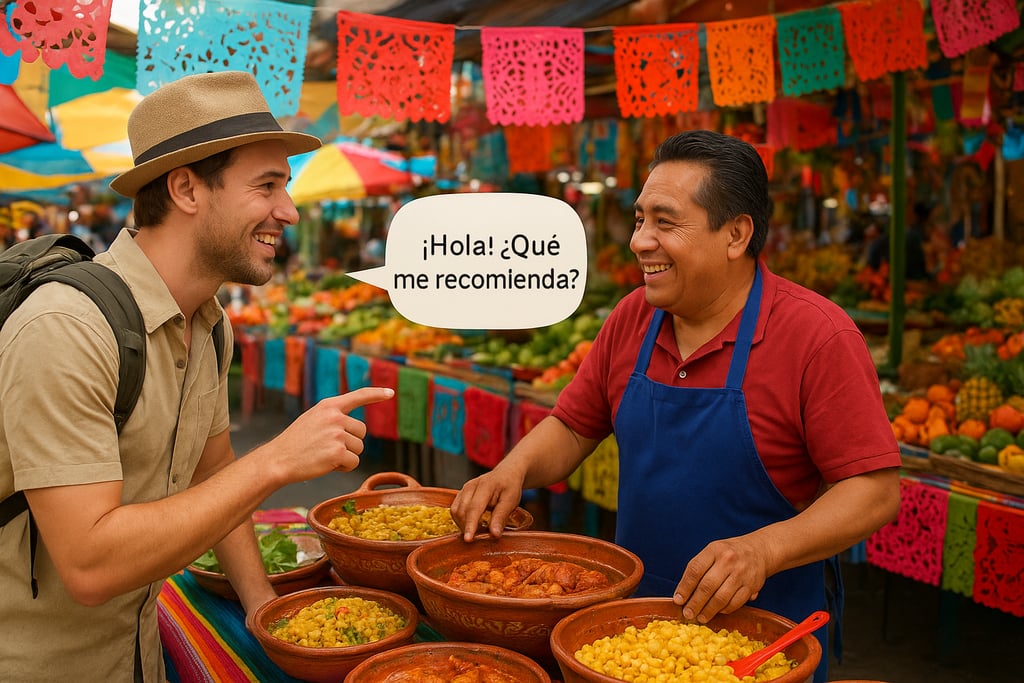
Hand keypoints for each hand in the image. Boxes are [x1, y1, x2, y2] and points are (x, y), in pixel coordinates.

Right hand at [263, 387, 393, 482]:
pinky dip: (344, 468)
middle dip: (350, 443)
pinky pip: (354, 463)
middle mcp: (335, 417)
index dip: (376, 394)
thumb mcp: (313, 419)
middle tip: (327, 447)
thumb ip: (333, 417)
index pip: (359, 396)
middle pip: (361, 432)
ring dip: (346, 456)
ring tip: (324, 455)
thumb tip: (355, 426)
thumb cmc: (295, 443)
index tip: (390, 393)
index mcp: (329, 406)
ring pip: (359, 448)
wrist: (278, 459)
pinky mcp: (337, 452)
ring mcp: (337, 434)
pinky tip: (327, 465)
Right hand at [450, 467, 524, 541]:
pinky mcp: (461, 494)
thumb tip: (494, 535)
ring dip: (463, 524)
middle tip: (479, 538)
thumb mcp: (511, 500)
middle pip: (462, 511)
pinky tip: (472, 523)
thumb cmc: (510, 486)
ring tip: (477, 530)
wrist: (506, 473)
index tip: (468, 539)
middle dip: (467, 527)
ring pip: (456, 511)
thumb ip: (501, 517)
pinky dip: (461, 519)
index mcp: (485, 486)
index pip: (474, 508)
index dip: (470, 525)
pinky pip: (455, 509)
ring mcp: (464, 489)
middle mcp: (471, 486)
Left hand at [672, 535, 770, 622]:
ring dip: (709, 610)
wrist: (759, 550)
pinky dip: (724, 610)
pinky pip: (735, 603)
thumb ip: (698, 568)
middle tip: (688, 613)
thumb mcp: (712, 552)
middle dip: (695, 603)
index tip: (678, 600)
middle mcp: (728, 561)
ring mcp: (741, 574)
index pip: (695, 570)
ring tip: (700, 617)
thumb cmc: (729, 553)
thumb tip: (683, 592)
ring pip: (721, 597)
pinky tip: (717, 612)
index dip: (684, 587)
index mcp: (714, 550)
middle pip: (707, 586)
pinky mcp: (751, 586)